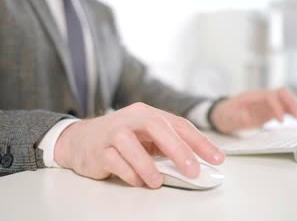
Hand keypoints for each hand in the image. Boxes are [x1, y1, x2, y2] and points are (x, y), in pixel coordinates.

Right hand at [54, 103, 224, 187]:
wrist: (79, 140)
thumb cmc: (119, 139)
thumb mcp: (145, 138)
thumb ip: (165, 148)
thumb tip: (193, 165)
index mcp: (148, 113)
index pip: (179, 125)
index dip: (200, 142)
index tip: (217, 159)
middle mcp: (132, 118)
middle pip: (159, 128)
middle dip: (179, 150)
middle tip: (193, 171)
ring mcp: (113, 132)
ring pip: (132, 145)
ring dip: (148, 166)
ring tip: (157, 182)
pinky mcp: (99, 149)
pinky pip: (116, 161)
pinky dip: (130, 174)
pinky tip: (137, 181)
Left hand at [210, 88, 296, 133]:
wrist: (223, 113)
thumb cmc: (225, 113)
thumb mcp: (227, 116)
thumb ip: (236, 116)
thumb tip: (245, 118)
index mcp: (252, 97)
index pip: (270, 97)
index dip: (277, 107)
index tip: (281, 120)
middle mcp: (262, 97)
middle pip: (282, 94)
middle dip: (292, 103)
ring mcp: (268, 103)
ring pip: (286, 99)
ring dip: (296, 106)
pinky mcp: (271, 110)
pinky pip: (286, 107)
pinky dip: (294, 111)